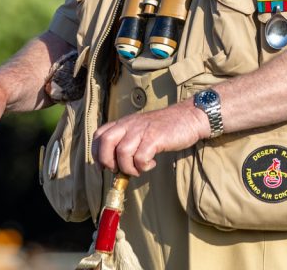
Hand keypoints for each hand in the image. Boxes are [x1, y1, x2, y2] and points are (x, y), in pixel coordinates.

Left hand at [92, 102, 208, 176]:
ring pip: (122, 152)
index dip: (97, 152)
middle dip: (107, 161)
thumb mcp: (141, 128)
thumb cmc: (165, 127)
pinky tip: (151, 164)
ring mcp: (142, 130)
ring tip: (138, 169)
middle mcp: (130, 124)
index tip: (104, 166)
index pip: (100, 134)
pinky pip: (140, 158)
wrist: (189, 117)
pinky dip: (143, 166)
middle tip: (118, 170)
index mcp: (125, 122)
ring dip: (128, 168)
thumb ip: (128, 140)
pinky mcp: (155, 138)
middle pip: (105, 142)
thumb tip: (116, 165)